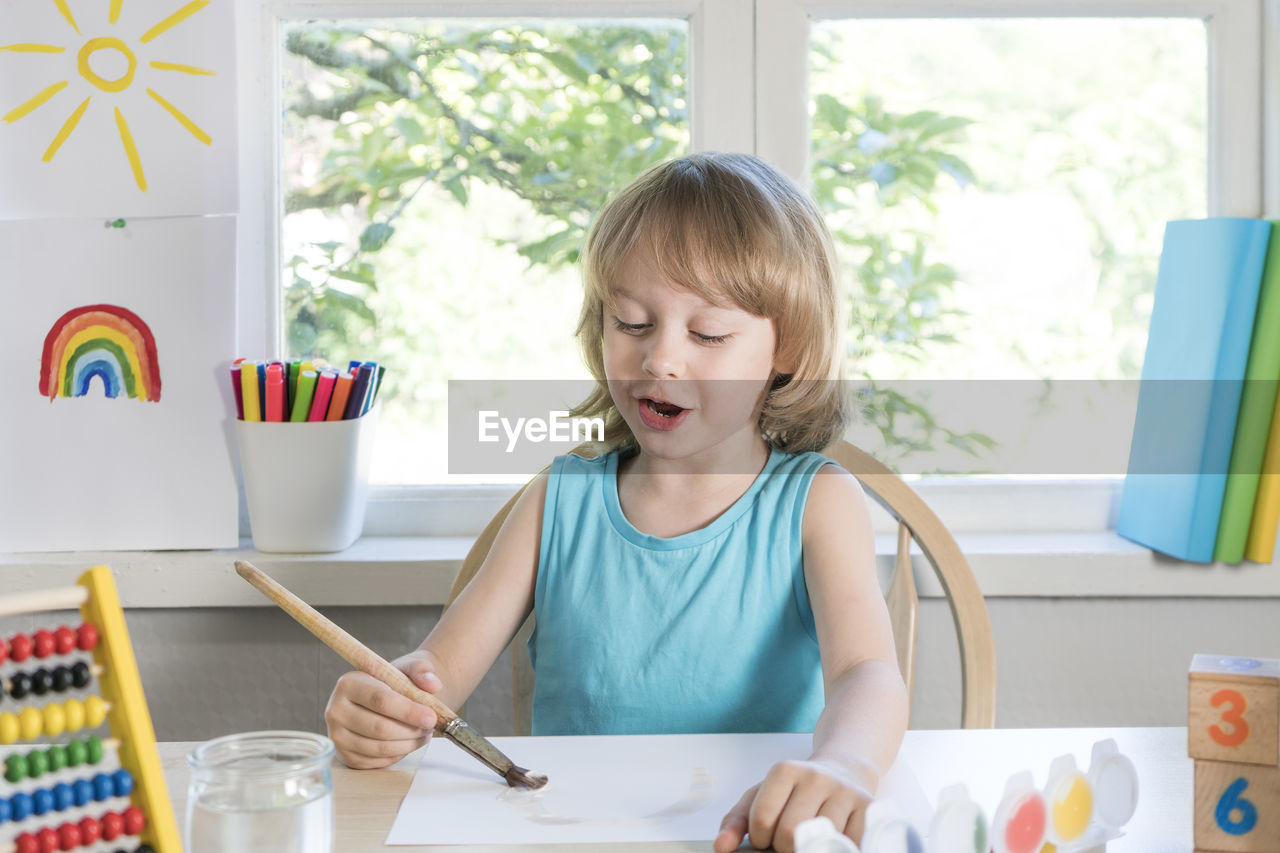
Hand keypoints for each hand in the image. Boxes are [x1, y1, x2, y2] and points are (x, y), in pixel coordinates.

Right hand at [324, 650, 443, 768]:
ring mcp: (338, 736)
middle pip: (379, 727)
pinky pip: (377, 761)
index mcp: (349, 683)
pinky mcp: (345, 756)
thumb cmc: (395, 683)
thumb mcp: (409, 668)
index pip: (380, 700)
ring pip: (380, 747)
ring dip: (408, 744)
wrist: (383, 699)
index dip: (408, 711)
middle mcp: (336, 710)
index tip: (431, 717)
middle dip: (411, 730)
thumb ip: (422, 670)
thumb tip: (433, 683)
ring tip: (423, 734)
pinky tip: (408, 742)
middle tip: (430, 727)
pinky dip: (398, 754)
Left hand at [713, 758, 873, 852]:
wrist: (843, 771)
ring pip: (819, 843)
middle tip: (787, 841)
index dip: (760, 839)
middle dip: (783, 848)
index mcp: (785, 771)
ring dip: (810, 849)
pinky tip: (830, 841)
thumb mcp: (762, 796)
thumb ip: (736, 821)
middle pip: (789, 835)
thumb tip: (721, 848)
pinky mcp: (868, 809)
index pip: (761, 820)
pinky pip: (848, 845)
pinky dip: (836, 849)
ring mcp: (845, 792)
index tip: (765, 836)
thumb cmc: (796, 790)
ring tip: (808, 839)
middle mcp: (816, 777)